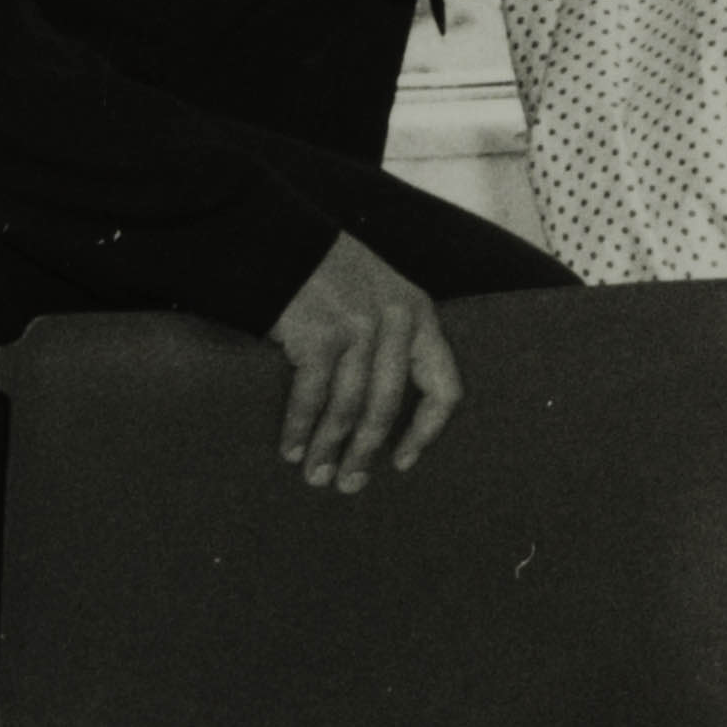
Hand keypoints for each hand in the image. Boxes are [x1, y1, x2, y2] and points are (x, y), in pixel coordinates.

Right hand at [266, 229, 462, 487]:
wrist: (281, 240)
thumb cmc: (329, 278)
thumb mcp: (380, 299)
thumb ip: (389, 344)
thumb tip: (380, 417)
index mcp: (421, 316)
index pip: (445, 386)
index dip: (427, 431)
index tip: (403, 462)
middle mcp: (398, 321)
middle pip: (388, 406)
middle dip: (365, 452)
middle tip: (346, 486)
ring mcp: (360, 327)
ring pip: (349, 407)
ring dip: (328, 447)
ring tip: (313, 475)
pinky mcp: (320, 333)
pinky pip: (312, 395)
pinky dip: (300, 427)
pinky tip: (291, 448)